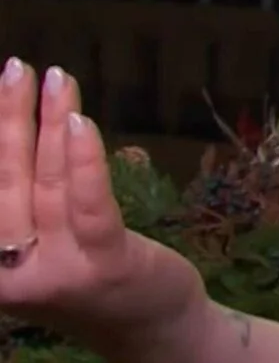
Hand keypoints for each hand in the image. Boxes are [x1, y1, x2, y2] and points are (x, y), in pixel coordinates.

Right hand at [0, 59, 207, 356]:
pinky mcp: (104, 265)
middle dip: (8, 118)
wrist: (147, 328)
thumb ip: (19, 198)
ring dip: (51, 121)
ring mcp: (56, 272)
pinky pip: (89, 205)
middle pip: (5, 179)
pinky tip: (80, 121)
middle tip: (15, 68)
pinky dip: (83, 161)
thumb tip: (13, 134)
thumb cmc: (85, 274)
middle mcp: (9, 274)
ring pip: (48, 182)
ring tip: (54, 78)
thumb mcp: (36, 245)